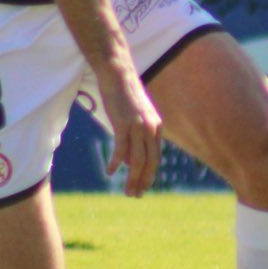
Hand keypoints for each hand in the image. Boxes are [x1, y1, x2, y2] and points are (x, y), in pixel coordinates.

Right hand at [96, 68, 162, 197]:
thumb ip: (134, 139)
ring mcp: (139, 126)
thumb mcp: (133, 118)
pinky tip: (111, 172)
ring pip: (138, 160)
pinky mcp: (124, 124)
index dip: (150, 174)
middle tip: (135, 195)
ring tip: (127, 191)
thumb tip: (129, 162)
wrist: (117, 73)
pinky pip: (122, 149)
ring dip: (133, 179)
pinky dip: (117, 163)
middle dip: (143, 181)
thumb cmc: (123, 94)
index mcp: (157, 127)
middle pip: (150, 162)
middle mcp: (151, 128)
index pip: (156, 157)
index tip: (143, 187)